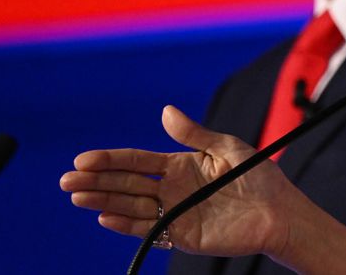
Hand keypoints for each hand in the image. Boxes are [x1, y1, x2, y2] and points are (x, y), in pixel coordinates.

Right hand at [60, 105, 293, 257]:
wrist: (278, 210)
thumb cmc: (257, 176)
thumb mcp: (226, 147)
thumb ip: (194, 134)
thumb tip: (164, 111)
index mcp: (180, 164)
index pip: (137, 160)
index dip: (110, 159)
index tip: (83, 159)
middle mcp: (172, 189)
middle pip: (126, 183)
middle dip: (96, 180)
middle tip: (67, 180)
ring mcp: (174, 212)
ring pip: (131, 205)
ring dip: (103, 200)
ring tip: (77, 196)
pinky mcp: (181, 235)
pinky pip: (149, 229)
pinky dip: (126, 223)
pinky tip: (105, 215)